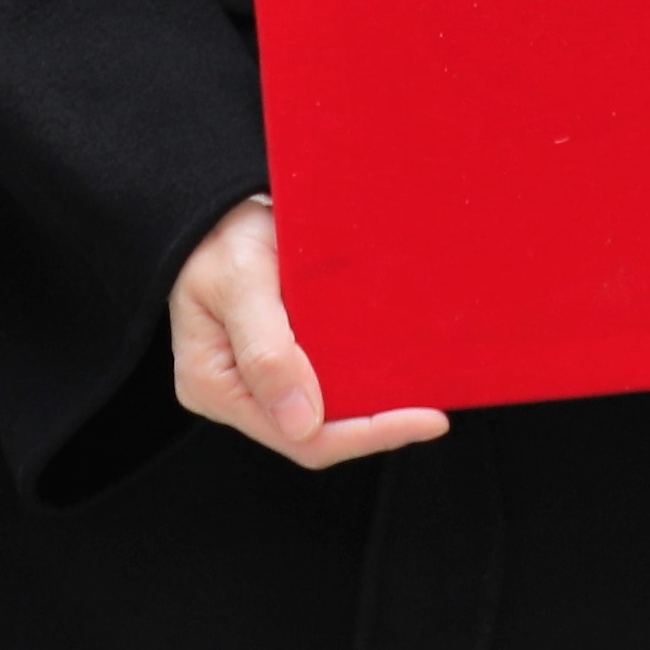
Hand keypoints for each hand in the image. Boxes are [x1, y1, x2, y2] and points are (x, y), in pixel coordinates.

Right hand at [170, 198, 450, 471]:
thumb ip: (267, 352)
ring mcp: (258, 380)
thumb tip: (301, 424)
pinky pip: (325, 386)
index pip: (300, 439)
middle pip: (317, 435)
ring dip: (373, 408)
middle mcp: (236, 394)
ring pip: (325, 414)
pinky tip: (394, 372)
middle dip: (376, 426)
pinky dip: (361, 383)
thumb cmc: (222, 238)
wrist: (218, 210)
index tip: (427, 420)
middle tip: (434, 413)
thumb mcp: (242, 282)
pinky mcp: (279, 361)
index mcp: (214, 387)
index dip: (367, 435)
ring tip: (423, 395)